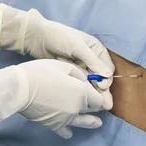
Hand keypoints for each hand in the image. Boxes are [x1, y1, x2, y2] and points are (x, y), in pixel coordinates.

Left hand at [0, 4, 114, 108]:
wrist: (37, 38)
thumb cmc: (60, 37)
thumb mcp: (78, 47)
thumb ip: (93, 61)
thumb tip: (108, 76)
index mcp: (96, 50)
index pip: (107, 68)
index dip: (106, 78)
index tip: (102, 86)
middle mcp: (91, 60)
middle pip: (100, 78)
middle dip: (103, 91)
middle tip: (107, 105)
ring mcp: (81, 68)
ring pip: (91, 83)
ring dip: (95, 94)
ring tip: (99, 108)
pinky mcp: (71, 74)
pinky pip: (80, 84)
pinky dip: (83, 92)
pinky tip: (86, 102)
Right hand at [0, 59, 104, 138]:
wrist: (19, 89)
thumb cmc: (40, 72)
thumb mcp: (63, 66)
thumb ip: (78, 75)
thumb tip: (84, 82)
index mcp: (82, 93)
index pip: (98, 99)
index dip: (98, 95)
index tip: (95, 93)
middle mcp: (77, 108)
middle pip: (91, 109)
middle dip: (93, 106)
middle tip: (94, 104)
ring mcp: (66, 119)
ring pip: (83, 122)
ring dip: (90, 122)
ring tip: (97, 124)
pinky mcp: (54, 125)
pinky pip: (65, 131)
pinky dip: (68, 131)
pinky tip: (70, 132)